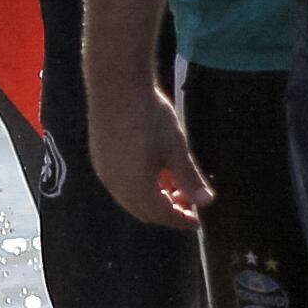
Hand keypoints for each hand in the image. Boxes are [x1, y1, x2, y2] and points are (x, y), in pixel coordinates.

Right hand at [89, 78, 210, 228]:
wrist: (116, 86)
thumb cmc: (149, 116)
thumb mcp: (176, 148)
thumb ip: (190, 177)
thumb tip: (207, 202)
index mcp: (136, 186)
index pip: (162, 215)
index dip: (181, 220)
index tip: (197, 222)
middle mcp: (116, 185)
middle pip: (145, 212)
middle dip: (168, 212)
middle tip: (189, 203)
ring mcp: (105, 172)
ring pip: (131, 200)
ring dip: (154, 200)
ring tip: (174, 186)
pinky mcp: (100, 158)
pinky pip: (121, 186)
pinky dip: (139, 188)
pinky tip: (154, 172)